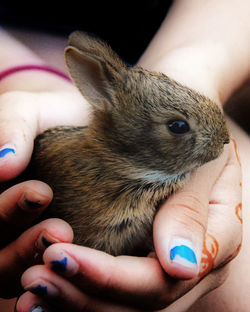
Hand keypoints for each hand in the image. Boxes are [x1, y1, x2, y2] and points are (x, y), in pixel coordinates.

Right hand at [0, 90, 87, 297]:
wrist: (81, 123)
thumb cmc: (53, 116)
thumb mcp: (28, 111)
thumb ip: (12, 125)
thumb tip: (3, 164)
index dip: (5, 210)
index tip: (41, 193)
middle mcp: (0, 216)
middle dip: (22, 242)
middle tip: (59, 229)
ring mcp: (17, 235)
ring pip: (9, 267)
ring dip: (34, 258)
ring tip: (68, 238)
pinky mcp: (45, 245)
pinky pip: (41, 270)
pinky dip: (54, 273)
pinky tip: (77, 263)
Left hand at [16, 140, 241, 311]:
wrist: (188, 132)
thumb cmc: (194, 141)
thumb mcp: (200, 161)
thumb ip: (190, 208)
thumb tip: (179, 265)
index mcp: (217, 240)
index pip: (164, 278)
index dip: (112, 277)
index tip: (60, 254)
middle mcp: (195, 265)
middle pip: (142, 303)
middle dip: (85, 294)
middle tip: (35, 275)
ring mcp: (172, 269)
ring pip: (124, 308)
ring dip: (76, 301)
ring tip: (33, 282)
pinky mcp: (148, 262)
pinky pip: (115, 295)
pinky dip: (81, 293)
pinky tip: (51, 284)